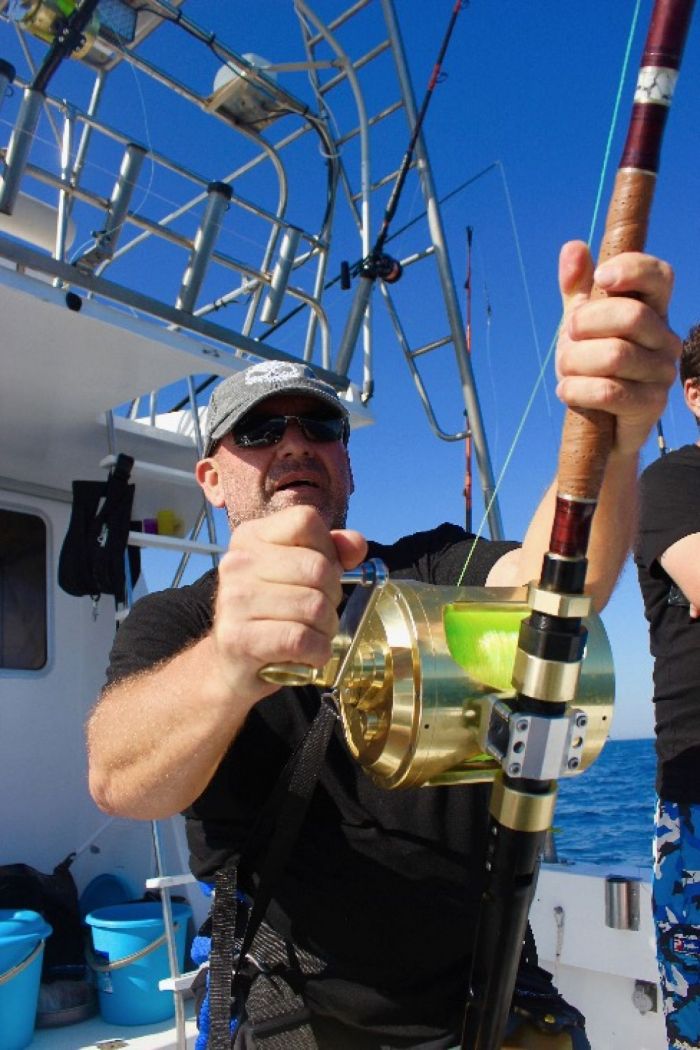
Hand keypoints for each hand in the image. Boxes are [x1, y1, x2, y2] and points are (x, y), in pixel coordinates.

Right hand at [210, 506, 366, 703]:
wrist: (233, 666)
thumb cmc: (273, 616)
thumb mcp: (299, 575)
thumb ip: (331, 552)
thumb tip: (356, 544)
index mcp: (250, 537)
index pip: (306, 521)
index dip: (328, 549)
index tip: (321, 575)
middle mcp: (237, 563)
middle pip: (317, 567)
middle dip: (332, 597)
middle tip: (319, 614)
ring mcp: (233, 599)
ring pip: (314, 607)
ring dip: (326, 629)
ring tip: (312, 636)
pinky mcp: (238, 638)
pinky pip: (301, 639)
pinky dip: (316, 652)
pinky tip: (308, 655)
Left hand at [555, 241, 680, 456]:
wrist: (599, 422)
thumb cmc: (590, 365)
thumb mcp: (579, 324)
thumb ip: (577, 288)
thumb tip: (574, 247)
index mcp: (652, 310)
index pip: (660, 275)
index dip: (632, 270)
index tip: (600, 279)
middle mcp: (665, 338)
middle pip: (631, 316)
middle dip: (587, 323)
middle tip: (568, 334)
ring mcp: (662, 373)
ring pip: (615, 356)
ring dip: (576, 362)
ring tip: (565, 370)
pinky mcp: (651, 405)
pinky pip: (609, 391)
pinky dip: (577, 390)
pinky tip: (566, 391)